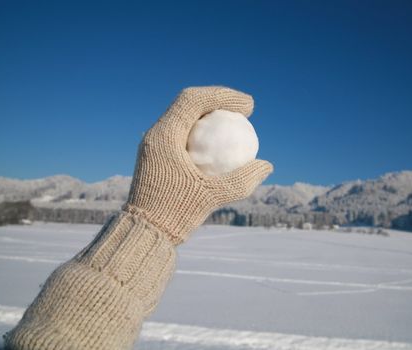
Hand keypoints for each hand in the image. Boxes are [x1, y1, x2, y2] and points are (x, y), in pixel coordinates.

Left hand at [123, 86, 272, 243]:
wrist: (144, 232)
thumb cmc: (174, 214)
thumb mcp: (212, 197)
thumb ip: (241, 180)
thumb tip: (266, 165)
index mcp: (163, 135)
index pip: (193, 100)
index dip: (223, 95)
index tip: (249, 107)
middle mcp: (156, 135)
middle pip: (189, 103)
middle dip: (219, 100)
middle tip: (245, 110)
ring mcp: (155, 144)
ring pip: (185, 116)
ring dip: (211, 113)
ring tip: (236, 121)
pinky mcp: (158, 155)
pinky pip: (183, 133)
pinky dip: (203, 131)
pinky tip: (221, 143)